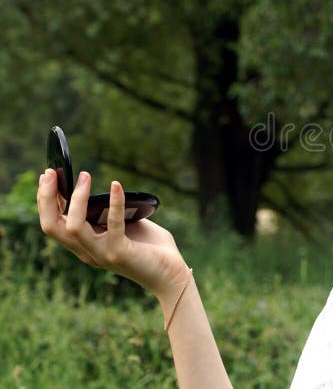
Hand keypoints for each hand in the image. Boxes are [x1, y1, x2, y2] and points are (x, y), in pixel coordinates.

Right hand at [37, 168, 188, 299]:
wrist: (171, 274)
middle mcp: (87, 252)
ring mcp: (101, 254)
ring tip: (85, 176)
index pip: (53, 223)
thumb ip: (112, 212)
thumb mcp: (126, 225)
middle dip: (46, 198)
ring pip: (73, 227)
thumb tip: (109, 187)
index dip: (46, 200)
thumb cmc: (151, 248)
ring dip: (77, 199)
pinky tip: (116, 185)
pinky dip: (114, 202)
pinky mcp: (120, 252)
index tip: (48, 174)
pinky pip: (113, 224)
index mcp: (84, 245)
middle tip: (51, 173)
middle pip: (51, 227)